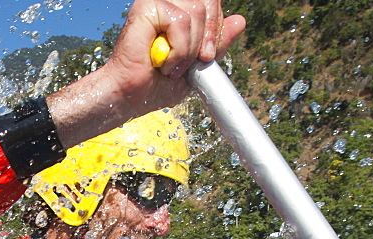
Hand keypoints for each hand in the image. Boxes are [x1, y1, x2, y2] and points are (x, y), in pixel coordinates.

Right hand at [48, 0, 244, 146]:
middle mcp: (168, 3)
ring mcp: (156, 3)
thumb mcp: (198, 63)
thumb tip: (239, 21)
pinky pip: (181, 20)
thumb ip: (217, 43)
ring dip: (191, 47)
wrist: (133, 96)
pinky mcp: (147, 8)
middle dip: (209, 35)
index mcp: (179, 12)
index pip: (210, 2)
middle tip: (199, 60)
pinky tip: (166, 63)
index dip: (217, 25)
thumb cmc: (157, 83)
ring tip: (175, 66)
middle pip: (207, 1)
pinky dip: (179, 48)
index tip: (208, 54)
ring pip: (196, 11)